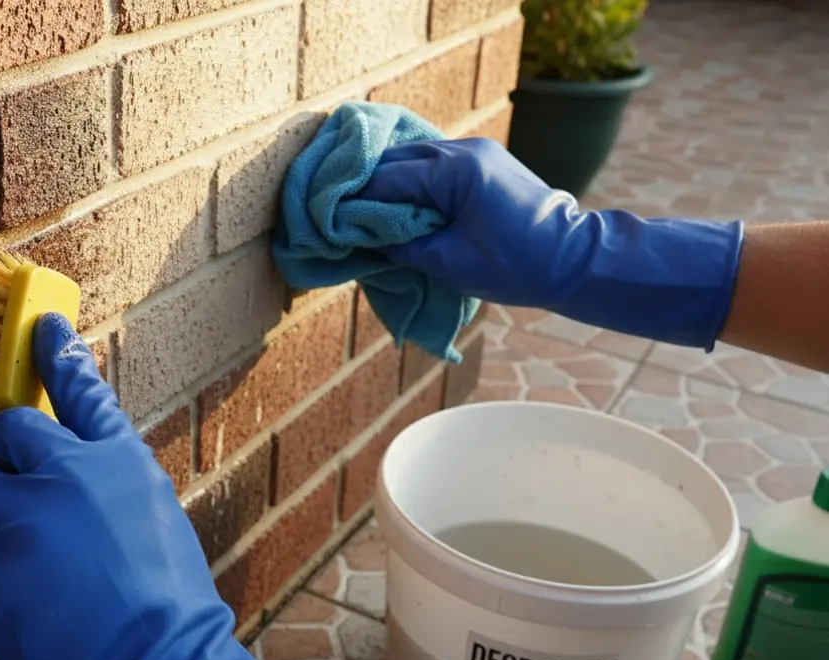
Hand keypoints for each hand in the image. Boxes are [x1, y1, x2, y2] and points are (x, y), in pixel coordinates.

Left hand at [0, 313, 356, 659]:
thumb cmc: (166, 613)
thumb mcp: (155, 523)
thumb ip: (110, 483)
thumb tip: (76, 470)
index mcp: (118, 462)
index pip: (82, 391)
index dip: (58, 355)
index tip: (41, 324)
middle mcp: (66, 473)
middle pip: (3, 433)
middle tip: (7, 492)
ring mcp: (19, 514)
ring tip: (36, 580)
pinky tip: (21, 610)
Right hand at [363, 138, 744, 348]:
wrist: (577, 261)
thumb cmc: (515, 266)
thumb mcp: (448, 262)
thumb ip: (400, 245)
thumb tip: (363, 239)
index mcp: (456, 169)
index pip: (385, 177)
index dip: (352, 200)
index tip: (326, 220)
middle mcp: (465, 150)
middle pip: (395, 159)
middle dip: (365, 187)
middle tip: (337, 216)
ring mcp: (477, 152)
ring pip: (413, 159)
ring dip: (388, 184)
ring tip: (363, 214)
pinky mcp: (485, 163)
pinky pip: (434, 166)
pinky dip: (412, 183)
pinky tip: (397, 206)